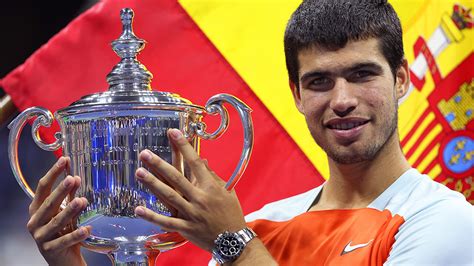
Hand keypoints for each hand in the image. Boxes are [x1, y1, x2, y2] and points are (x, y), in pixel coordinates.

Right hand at [27, 157, 89, 265]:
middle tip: (72, 179)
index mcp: (37, 209)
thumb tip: (76, 177)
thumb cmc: (62, 231)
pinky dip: (76, 235)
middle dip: (60, 191)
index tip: (64, 160)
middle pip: (48, 203)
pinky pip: (64, 241)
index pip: (42, 188)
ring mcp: (41, 237)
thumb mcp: (65, 211)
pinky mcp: (50, 250)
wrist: (63, 258)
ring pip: (56, 222)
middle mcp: (35, 221)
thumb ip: (70, 196)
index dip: (52, 173)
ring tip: (82, 201)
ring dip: (70, 211)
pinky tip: (86, 229)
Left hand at [134, 128, 246, 250]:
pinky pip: (166, 221)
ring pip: (169, 196)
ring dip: (153, 184)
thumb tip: (202, 160)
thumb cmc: (231, 213)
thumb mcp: (226, 191)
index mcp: (210, 187)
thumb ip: (212, 176)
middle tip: (145, 153)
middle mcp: (199, 198)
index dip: (183, 146)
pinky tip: (138, 209)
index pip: (195, 162)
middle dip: (160, 164)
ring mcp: (191, 213)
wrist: (232, 240)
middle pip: (176, 178)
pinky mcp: (185, 228)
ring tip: (139, 172)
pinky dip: (152, 216)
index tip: (173, 133)